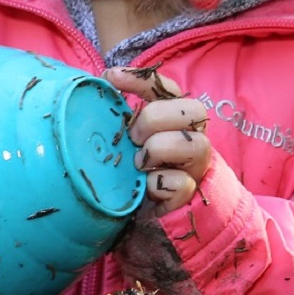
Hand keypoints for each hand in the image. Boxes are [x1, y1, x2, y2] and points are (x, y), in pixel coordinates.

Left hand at [106, 66, 210, 214]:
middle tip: (133, 137)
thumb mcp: (125, 141)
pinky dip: (158, 183)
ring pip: (197, 145)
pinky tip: (146, 187)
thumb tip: (95, 89)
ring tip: (138, 162)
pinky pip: (182, 183)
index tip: (110, 78)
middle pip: (195, 110)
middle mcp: (191, 138)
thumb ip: (119, 118)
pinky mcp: (189, 195)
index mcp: (173, 120)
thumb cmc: (133, 170)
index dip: (141, 79)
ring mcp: (194, 167)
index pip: (166, 88)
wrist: (145, 216)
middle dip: (156, 118)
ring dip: (160, 149)